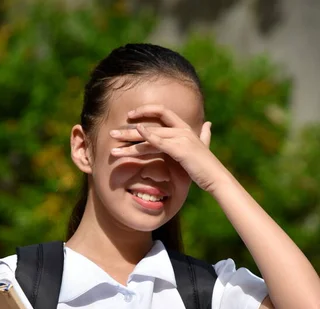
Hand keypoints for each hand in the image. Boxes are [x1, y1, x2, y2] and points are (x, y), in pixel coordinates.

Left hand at [110, 105, 228, 192]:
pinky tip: (137, 135)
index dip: (145, 111)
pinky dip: (148, 137)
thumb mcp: (203, 148)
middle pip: (150, 124)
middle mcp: (181, 130)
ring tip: (113, 145)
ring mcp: (181, 138)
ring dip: (130, 139)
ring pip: (150, 135)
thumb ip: (203, 135)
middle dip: (129, 129)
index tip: (129, 117)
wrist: (216, 178)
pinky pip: (160, 142)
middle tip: (112, 133)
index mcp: (184, 128)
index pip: (162, 112)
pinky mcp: (180, 149)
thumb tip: (208, 124)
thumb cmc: (206, 166)